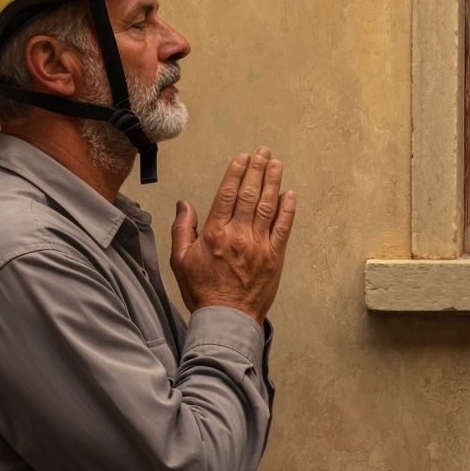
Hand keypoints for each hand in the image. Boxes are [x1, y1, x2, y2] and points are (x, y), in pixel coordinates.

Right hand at [170, 147, 296, 325]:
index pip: (227, 194)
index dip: (236, 173)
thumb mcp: (180, 260)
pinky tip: (289, 194)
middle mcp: (238, 234)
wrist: (226, 319)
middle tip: (263, 151)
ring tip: (276, 164)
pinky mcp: (275, 256)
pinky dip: (287, 209)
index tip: (242, 158)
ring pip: (267, 206)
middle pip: (249, 194)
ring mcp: (259, 244)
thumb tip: (184, 204)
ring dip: (273, 182)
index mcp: (215, 233)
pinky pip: (283, 227)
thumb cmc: (202, 290)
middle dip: (257, 169)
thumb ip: (183, 229)